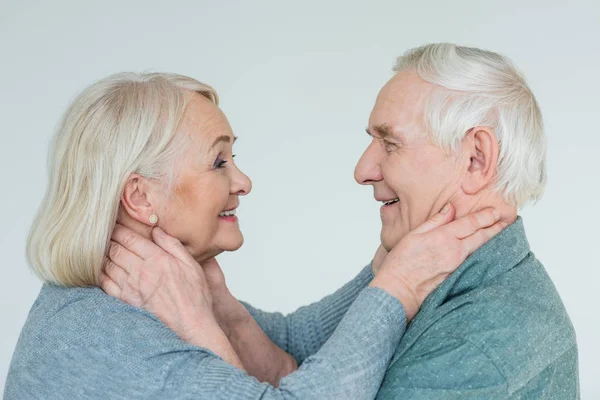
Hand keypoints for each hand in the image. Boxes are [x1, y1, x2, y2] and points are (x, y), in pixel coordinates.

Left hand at [100, 224, 215, 343]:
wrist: (190, 324)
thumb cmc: (194, 296)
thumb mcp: (191, 265)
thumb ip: (172, 245)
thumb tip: (157, 230)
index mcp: (157, 259)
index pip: (131, 239)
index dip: (120, 229)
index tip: (115, 223)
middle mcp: (142, 272)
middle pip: (116, 249)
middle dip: (108, 238)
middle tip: (102, 232)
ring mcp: (132, 287)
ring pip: (109, 265)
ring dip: (103, 254)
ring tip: (97, 246)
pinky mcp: (127, 301)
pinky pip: (107, 284)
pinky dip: (100, 274)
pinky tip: (99, 269)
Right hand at [370, 204, 503, 320]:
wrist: (400, 289)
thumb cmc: (401, 262)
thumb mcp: (414, 234)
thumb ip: (435, 220)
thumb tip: (450, 208)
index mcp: (443, 237)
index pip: (471, 223)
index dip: (485, 216)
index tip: (496, 211)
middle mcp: (455, 251)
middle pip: (481, 236)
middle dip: (495, 227)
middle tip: (507, 220)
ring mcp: (457, 265)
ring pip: (479, 248)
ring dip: (490, 239)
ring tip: (499, 231)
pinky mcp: (456, 275)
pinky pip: (472, 259)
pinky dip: (480, 251)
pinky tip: (484, 249)